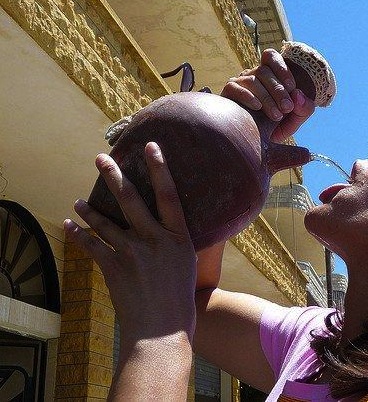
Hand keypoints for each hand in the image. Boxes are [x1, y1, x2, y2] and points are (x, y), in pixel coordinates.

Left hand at [64, 143, 196, 343]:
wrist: (162, 330)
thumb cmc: (180, 301)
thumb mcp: (187, 267)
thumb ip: (175, 244)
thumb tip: (169, 232)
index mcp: (178, 238)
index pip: (169, 195)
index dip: (160, 168)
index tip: (151, 147)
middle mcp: (154, 239)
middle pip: (131, 200)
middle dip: (114, 176)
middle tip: (101, 158)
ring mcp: (132, 253)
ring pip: (105, 222)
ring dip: (88, 209)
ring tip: (77, 200)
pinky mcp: (113, 268)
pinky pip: (91, 245)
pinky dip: (78, 235)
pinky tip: (69, 226)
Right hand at [221, 48, 314, 142]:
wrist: (255, 144)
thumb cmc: (276, 128)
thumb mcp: (295, 120)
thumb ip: (304, 108)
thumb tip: (298, 95)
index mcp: (269, 75)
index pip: (271, 57)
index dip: (281, 67)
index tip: (292, 87)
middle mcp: (253, 76)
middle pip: (264, 70)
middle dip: (278, 89)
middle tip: (287, 107)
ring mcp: (239, 83)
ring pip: (252, 80)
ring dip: (267, 97)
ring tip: (276, 116)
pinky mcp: (228, 93)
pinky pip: (235, 88)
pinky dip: (248, 96)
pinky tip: (257, 108)